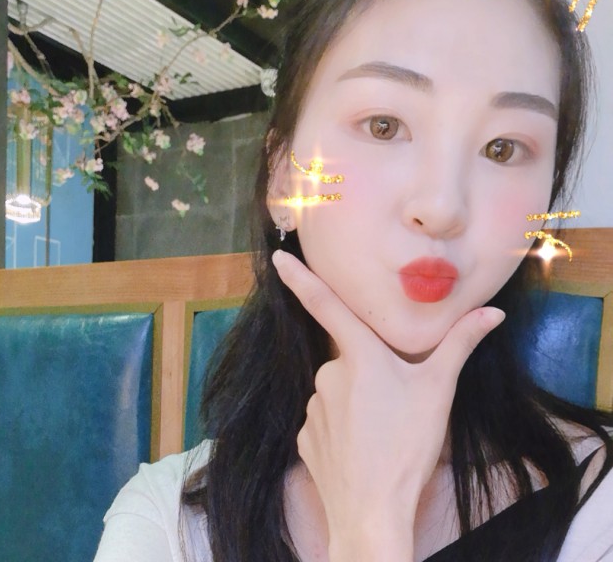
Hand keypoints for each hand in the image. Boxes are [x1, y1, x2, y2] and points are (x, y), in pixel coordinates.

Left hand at [272, 250, 504, 560]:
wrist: (373, 512)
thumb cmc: (408, 446)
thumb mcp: (440, 391)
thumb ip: (461, 345)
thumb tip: (493, 313)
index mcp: (359, 355)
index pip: (324, 304)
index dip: (298, 278)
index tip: (277, 257)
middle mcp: (328, 374)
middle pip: (350, 360)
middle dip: (370, 374)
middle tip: (395, 409)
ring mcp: (312, 407)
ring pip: (338, 392)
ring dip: (357, 403)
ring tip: (380, 435)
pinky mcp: (304, 436)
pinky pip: (325, 421)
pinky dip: (342, 428)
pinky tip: (360, 450)